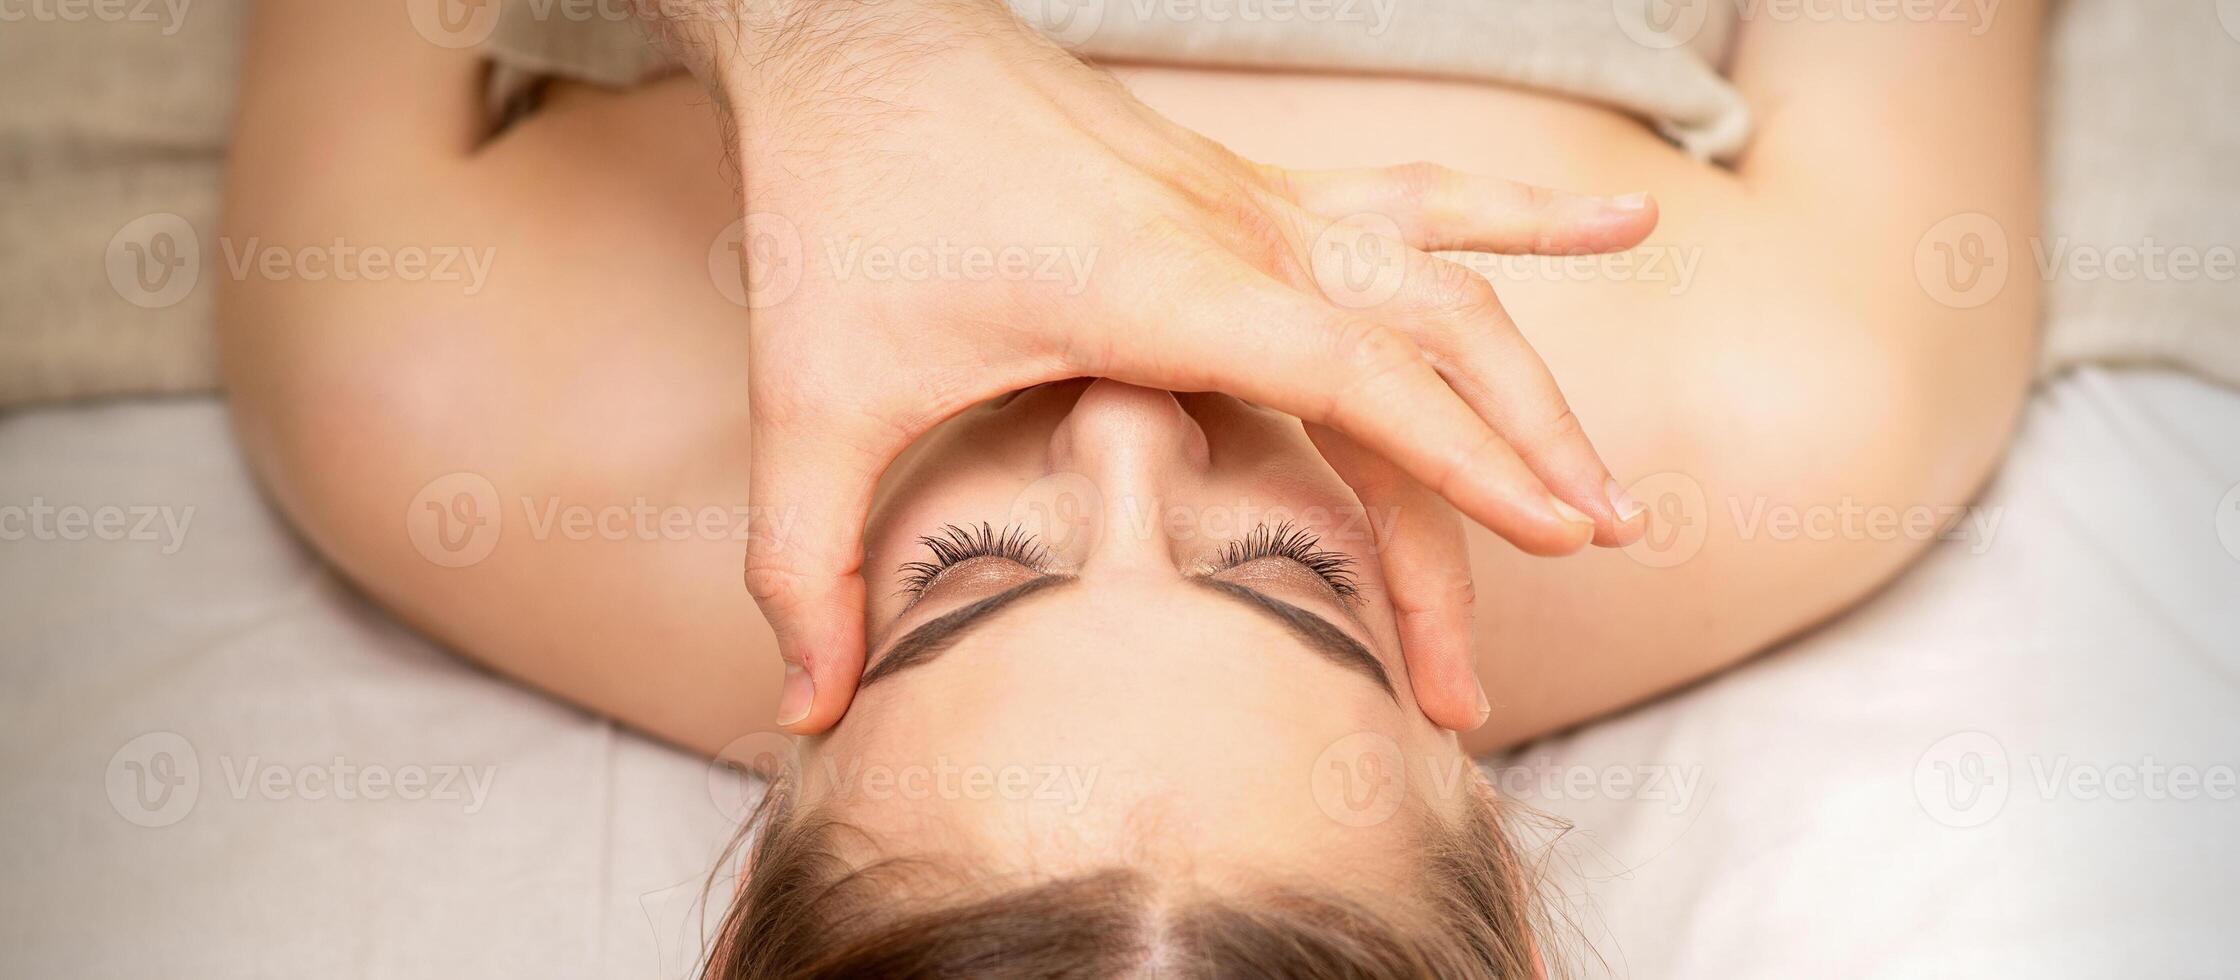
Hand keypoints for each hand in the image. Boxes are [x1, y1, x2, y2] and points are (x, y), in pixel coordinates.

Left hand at [660, 0, 1654, 731]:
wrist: (849, 43)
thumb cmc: (840, 209)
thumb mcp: (813, 398)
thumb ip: (806, 559)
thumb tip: (801, 707)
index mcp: (1159, 286)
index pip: (1356, 374)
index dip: (1464, 456)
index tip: (1560, 533)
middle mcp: (1236, 230)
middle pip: (1424, 349)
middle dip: (1514, 470)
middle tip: (1579, 583)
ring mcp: (1253, 198)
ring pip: (1443, 279)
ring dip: (1536, 382)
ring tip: (1615, 492)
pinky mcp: (1247, 185)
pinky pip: (1415, 197)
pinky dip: (1520, 215)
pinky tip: (1622, 218)